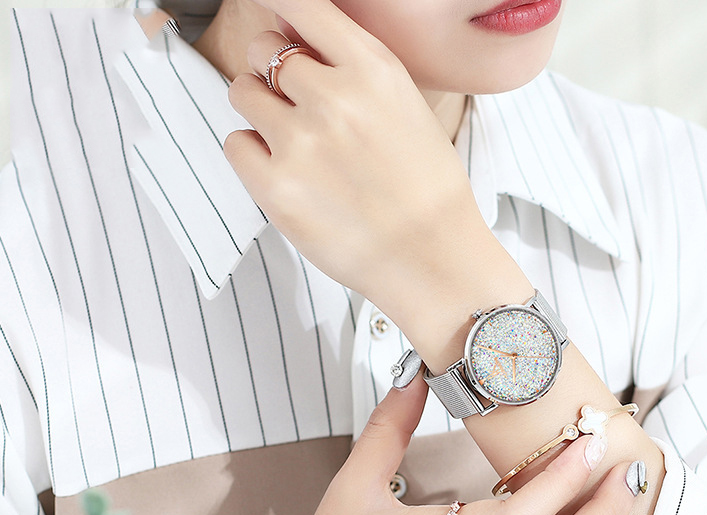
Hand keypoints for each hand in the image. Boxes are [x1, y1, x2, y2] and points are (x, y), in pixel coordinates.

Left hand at [223, 0, 498, 326]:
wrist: (434, 261)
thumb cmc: (426, 191)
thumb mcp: (406, 107)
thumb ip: (354, 70)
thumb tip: (295, 41)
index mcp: (373, 69)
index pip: (301, 4)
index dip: (280, 10)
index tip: (275, 20)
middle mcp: (334, 97)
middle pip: (263, 48)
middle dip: (273, 71)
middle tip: (297, 108)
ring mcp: (301, 142)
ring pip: (243, 92)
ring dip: (260, 111)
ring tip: (296, 146)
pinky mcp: (276, 187)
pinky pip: (235, 143)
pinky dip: (253, 156)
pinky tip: (289, 176)